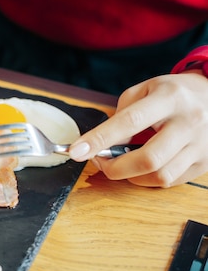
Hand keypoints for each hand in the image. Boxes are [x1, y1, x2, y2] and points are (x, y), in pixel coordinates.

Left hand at [69, 71, 207, 186]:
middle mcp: (189, 122)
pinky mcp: (204, 163)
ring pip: (159, 176)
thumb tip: (104, 144)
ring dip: (130, 176)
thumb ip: (122, 113)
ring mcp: (201, 145)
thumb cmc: (174, 93)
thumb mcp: (146, 89)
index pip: (129, 122)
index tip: (76, 151)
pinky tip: (142, 167)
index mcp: (170, 98)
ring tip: (121, 163)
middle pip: (147, 159)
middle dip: (114, 167)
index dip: (99, 139)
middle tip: (99, 161)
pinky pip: (170, 181)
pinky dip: (147, 179)